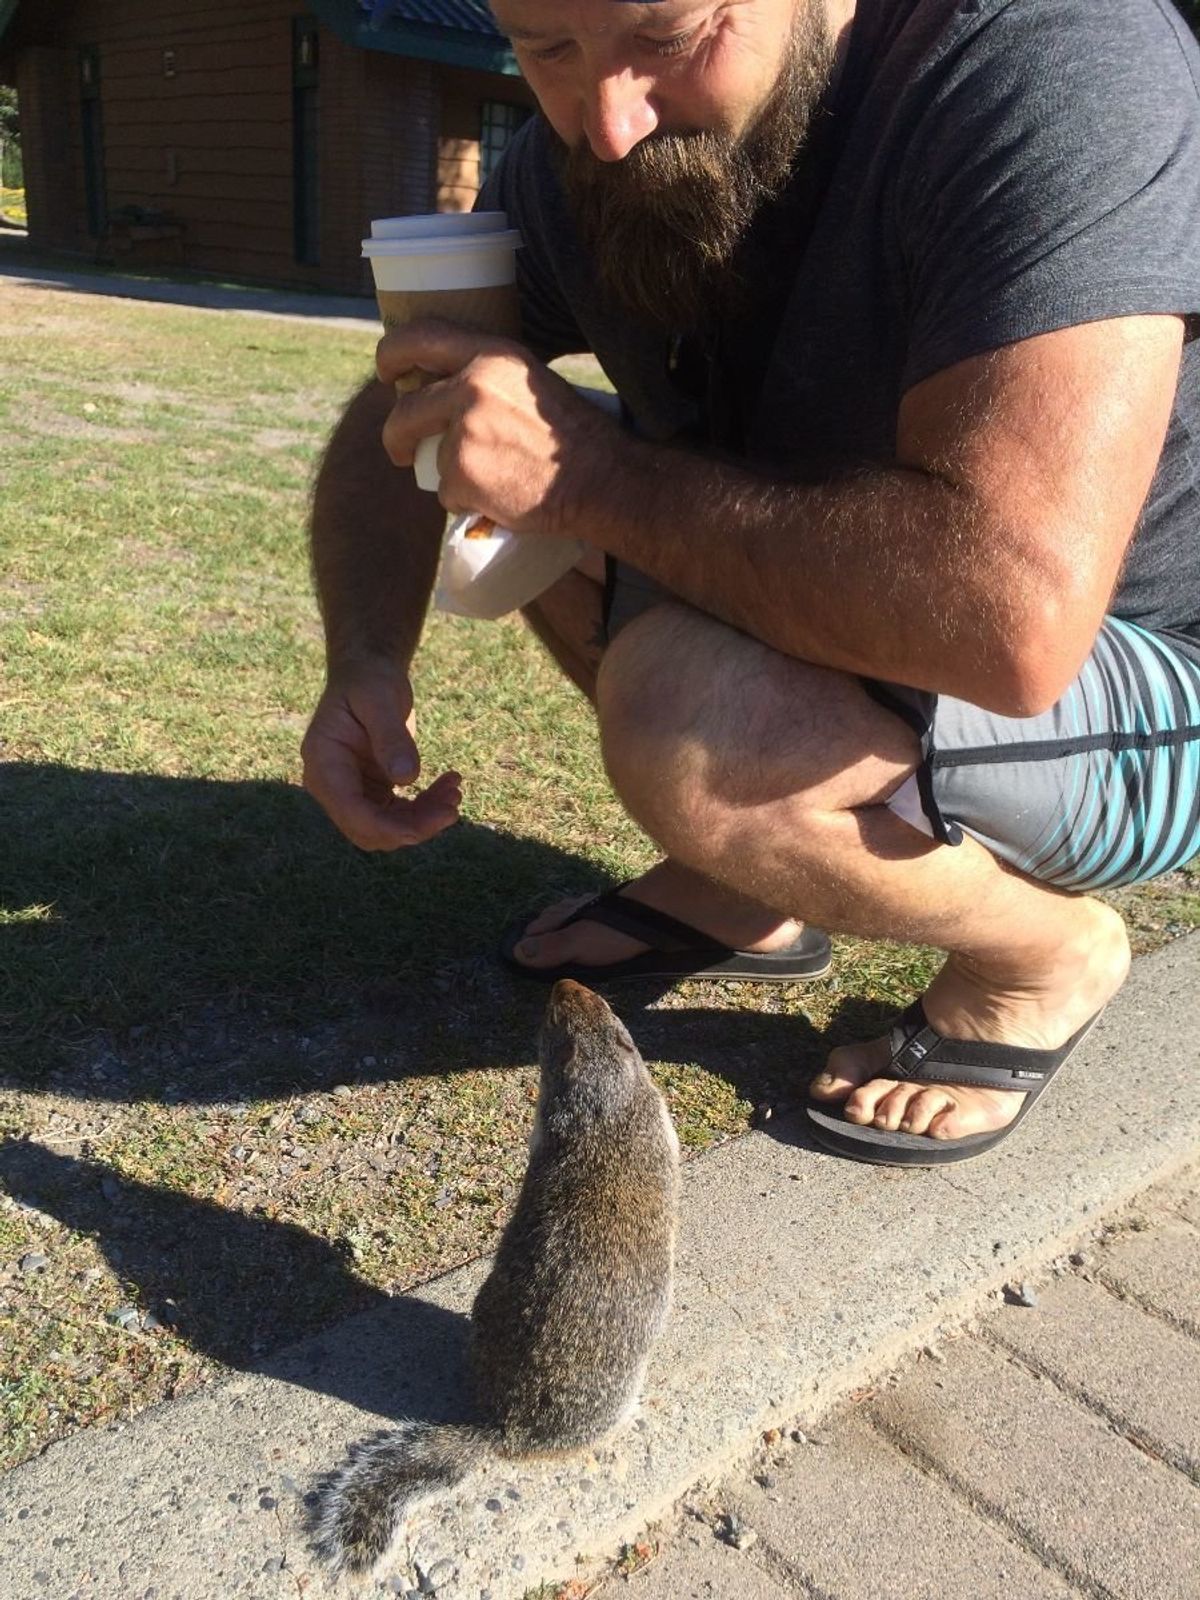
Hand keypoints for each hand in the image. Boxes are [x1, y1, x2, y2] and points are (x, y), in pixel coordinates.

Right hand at [301, 662, 460, 850]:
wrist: (368, 674)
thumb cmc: (369, 680)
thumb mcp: (380, 697)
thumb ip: (391, 736)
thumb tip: (407, 778)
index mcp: (324, 763)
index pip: (350, 811)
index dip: (388, 826)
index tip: (429, 823)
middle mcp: (332, 785)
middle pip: (369, 830)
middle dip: (412, 827)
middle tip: (452, 807)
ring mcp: (351, 792)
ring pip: (388, 828)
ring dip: (424, 820)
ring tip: (455, 791)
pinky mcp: (373, 793)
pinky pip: (400, 816)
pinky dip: (426, 808)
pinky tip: (449, 785)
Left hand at [375, 319, 620, 537]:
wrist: (597, 478)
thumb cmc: (570, 434)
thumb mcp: (529, 380)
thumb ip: (486, 376)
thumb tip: (439, 386)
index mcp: (489, 355)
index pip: (418, 338)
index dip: (391, 354)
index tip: (387, 373)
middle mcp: (471, 386)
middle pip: (405, 411)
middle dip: (396, 435)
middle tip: (401, 450)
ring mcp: (463, 432)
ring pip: (432, 459)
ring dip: (453, 475)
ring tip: (497, 478)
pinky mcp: (462, 475)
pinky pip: (446, 493)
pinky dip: (466, 502)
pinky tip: (501, 497)